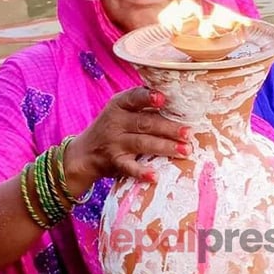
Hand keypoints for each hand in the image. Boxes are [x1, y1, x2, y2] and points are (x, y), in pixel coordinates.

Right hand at [63, 87, 191, 188]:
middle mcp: (116, 122)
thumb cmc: (113, 127)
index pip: (134, 97)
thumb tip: (179, 102)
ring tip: (185, 150)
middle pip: (145, 123)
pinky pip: (129, 167)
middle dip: (168, 128)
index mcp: (119, 105)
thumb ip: (142, 105)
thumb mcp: (120, 110)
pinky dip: (142, 172)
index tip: (162, 98)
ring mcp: (115, 143)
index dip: (148, 97)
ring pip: (142, 144)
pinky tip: (155, 176)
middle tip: (188, 132)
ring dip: (165, 147)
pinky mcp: (114, 162)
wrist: (84, 153)